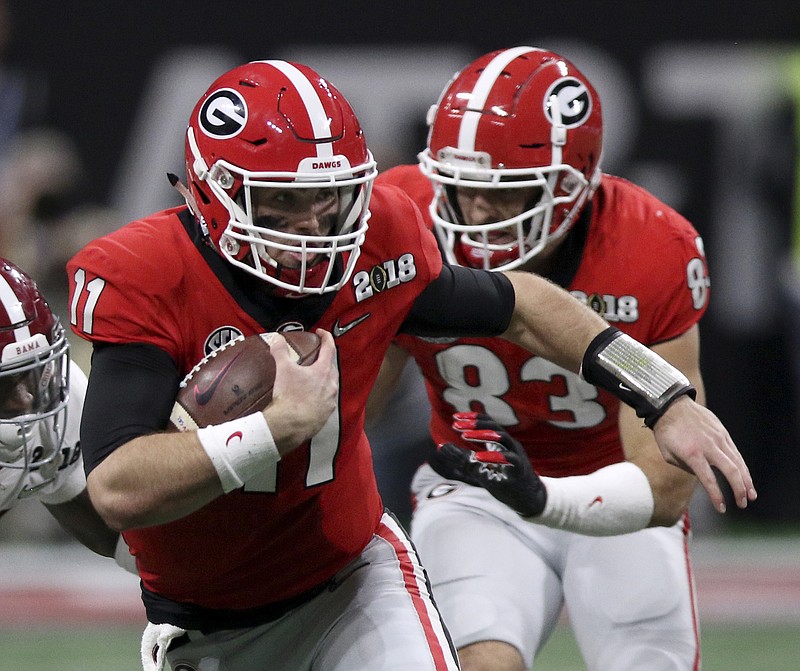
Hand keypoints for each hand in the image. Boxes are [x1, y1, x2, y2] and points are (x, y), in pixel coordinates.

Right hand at [265, 329, 338, 454]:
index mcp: (324, 371)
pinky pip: (327, 399)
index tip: (321, 333)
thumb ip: (280, 351)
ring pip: (332, 384)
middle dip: (326, 358)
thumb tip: (277, 339)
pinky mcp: (327, 414)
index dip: (326, 337)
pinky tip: (312, 396)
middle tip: (317, 354)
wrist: (291, 425)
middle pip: (332, 366)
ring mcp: (331, 401)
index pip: (329, 348)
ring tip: (314, 375)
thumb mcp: (283, 369)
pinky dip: (321, 394)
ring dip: (325, 377)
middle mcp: (332, 385)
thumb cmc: (290, 396)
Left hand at [428, 412, 546, 516]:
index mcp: (501, 442)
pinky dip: (493, 456)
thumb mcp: (479, 468)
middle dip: (474, 424)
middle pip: (494, 426)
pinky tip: (477, 457)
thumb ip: (462, 457)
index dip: (472, 418)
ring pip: (502, 437)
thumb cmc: (504, 481)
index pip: (488, 423)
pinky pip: (508, 458)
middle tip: (456, 425)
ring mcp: (516, 455)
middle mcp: (509, 445)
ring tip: (464, 435)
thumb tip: (441, 446)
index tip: (455, 417)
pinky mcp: (519, 469)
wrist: (528, 499)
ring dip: (482, 434)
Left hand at [653, 396, 756, 511]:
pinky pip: (735, 452)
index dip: (716, 496)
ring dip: (746, 480)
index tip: (721, 508)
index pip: (709, 479)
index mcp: (692, 454)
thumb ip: (686, 467)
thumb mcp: (668, 454)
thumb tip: (703, 476)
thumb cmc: (666, 432)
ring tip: (751, 495)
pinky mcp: (722, 432)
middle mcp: (708, 446)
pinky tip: (745, 477)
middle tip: (742, 504)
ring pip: (737, 461)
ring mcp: (718, 438)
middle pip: (730, 470)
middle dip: (739, 490)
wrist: (671, 405)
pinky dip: (742, 466)